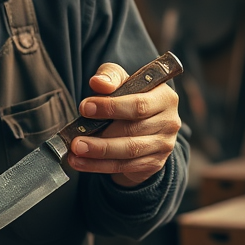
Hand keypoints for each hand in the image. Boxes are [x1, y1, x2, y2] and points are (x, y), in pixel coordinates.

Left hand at [64, 62, 181, 187]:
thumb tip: (98, 82)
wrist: (141, 124)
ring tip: (76, 151)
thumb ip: (110, 77)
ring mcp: (164, 145)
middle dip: (101, 137)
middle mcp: (169, 121)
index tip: (84, 108)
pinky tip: (80, 162)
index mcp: (164, 97)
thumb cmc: (128, 97)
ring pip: (129, 151)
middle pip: (132, 130)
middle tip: (75, 140)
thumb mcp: (121, 81)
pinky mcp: (154, 163)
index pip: (138, 104)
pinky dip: (99, 166)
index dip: (110, 107)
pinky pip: (125, 166)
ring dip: (99, 154)